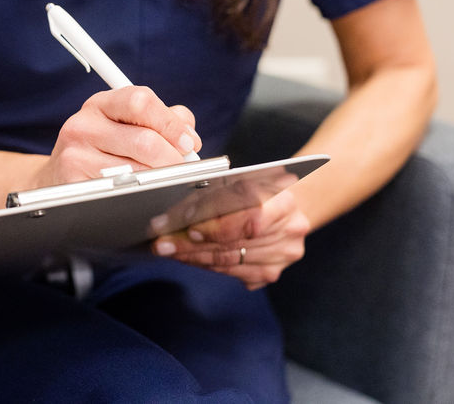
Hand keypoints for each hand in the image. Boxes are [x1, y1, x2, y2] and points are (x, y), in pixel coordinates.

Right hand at [37, 86, 200, 185]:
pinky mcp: (72, 185)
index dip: (171, 123)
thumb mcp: (125, 124)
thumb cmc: (102, 149)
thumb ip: (163, 119)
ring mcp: (74, 155)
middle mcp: (83, 125)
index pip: (140, 101)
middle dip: (173, 159)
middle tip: (182, 169)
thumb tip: (189, 134)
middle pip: (144, 140)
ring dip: (159, 180)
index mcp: (100, 104)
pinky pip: (120, 193)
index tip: (188, 142)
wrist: (57, 178)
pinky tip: (140, 194)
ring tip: (162, 182)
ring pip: (136, 171)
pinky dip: (138, 196)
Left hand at [152, 187, 309, 289]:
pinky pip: (232, 273)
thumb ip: (209, 196)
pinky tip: (190, 257)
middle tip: (162, 244)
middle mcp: (289, 230)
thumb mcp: (236, 180)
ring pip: (229, 262)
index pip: (246, 215)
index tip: (187, 227)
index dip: (216, 224)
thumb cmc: (258, 187)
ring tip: (169, 250)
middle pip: (232, 243)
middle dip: (191, 244)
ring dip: (194, 257)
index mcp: (282, 199)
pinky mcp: (272, 272)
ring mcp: (283, 255)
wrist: (291, 204)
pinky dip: (207, 265)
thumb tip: (174, 218)